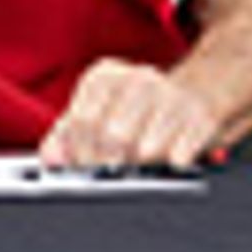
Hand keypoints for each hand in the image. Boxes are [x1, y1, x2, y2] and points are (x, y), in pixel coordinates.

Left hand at [38, 57, 227, 170]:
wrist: (201, 88)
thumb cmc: (141, 108)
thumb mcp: (100, 113)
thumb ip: (68, 136)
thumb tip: (50, 158)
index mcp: (104, 78)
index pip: (80, 121)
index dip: (79, 153)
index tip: (83, 168)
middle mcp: (137, 80)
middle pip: (112, 136)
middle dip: (108, 164)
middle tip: (112, 173)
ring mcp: (171, 96)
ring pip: (145, 149)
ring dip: (141, 166)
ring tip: (140, 165)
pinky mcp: (201, 115)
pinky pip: (179, 154)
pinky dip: (172, 165)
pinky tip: (170, 160)